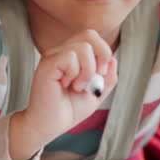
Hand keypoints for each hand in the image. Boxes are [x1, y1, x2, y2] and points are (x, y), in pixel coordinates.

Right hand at [9, 30, 117, 159]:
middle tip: (96, 76)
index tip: (102, 74)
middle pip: (89, 34)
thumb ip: (108, 77)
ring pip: (83, 47)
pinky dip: (75, 73)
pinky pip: (70, 57)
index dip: (104, 52)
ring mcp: (53, 56)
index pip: (92, 37)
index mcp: (73, 55)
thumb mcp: (97, 92)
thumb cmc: (70, 109)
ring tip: (78, 86)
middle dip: (101, 55)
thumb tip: (113, 59)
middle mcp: (62, 51)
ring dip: (88, 70)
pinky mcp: (47, 64)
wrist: (52, 125)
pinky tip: (66, 85)